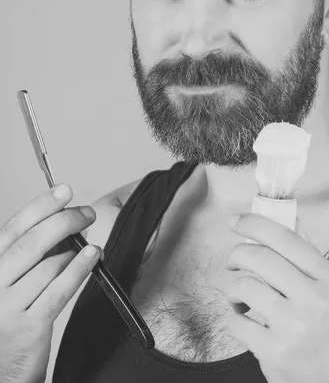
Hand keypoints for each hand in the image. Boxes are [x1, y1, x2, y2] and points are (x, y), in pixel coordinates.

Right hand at [0, 184, 101, 382]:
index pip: (13, 228)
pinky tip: (92, 255)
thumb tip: (62, 223)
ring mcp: (6, 308)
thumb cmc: (8, 317)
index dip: (41, 206)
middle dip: (64, 221)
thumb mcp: (8, 280)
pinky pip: (59, 290)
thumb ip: (28, 253)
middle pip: (32, 243)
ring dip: (74, 248)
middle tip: (86, 213)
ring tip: (87, 241)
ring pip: (48, 265)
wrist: (0, 370)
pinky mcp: (28, 327)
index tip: (63, 191)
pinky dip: (79, 269)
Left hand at [223, 213, 328, 382]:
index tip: (236, 221)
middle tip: (232, 260)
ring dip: (233, 288)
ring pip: (245, 287)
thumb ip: (310, 255)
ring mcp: (294, 327)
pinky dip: (232, 318)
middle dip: (236, 254)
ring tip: (238, 297)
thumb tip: (290, 218)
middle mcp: (314, 299)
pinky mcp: (275, 353)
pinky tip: (243, 320)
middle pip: (261, 258)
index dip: (255, 223)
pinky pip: (237, 323)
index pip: (287, 238)